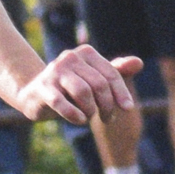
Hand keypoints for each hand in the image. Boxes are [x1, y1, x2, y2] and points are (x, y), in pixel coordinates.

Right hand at [11, 46, 142, 125]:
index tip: (127, 108)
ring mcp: (54, 72)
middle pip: (98, 84)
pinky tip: (80, 120)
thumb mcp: (94, 78)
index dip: (121, 92)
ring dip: (91, 110)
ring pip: (83, 92)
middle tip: (108, 118)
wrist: (34, 94)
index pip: (111, 73)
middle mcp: (70, 57)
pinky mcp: (43, 88)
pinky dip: (74, 115)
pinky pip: (62, 103)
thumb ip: (116, 71)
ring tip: (91, 118)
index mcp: (85, 52)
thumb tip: (139, 62)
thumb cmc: (70, 88)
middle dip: (107, 105)